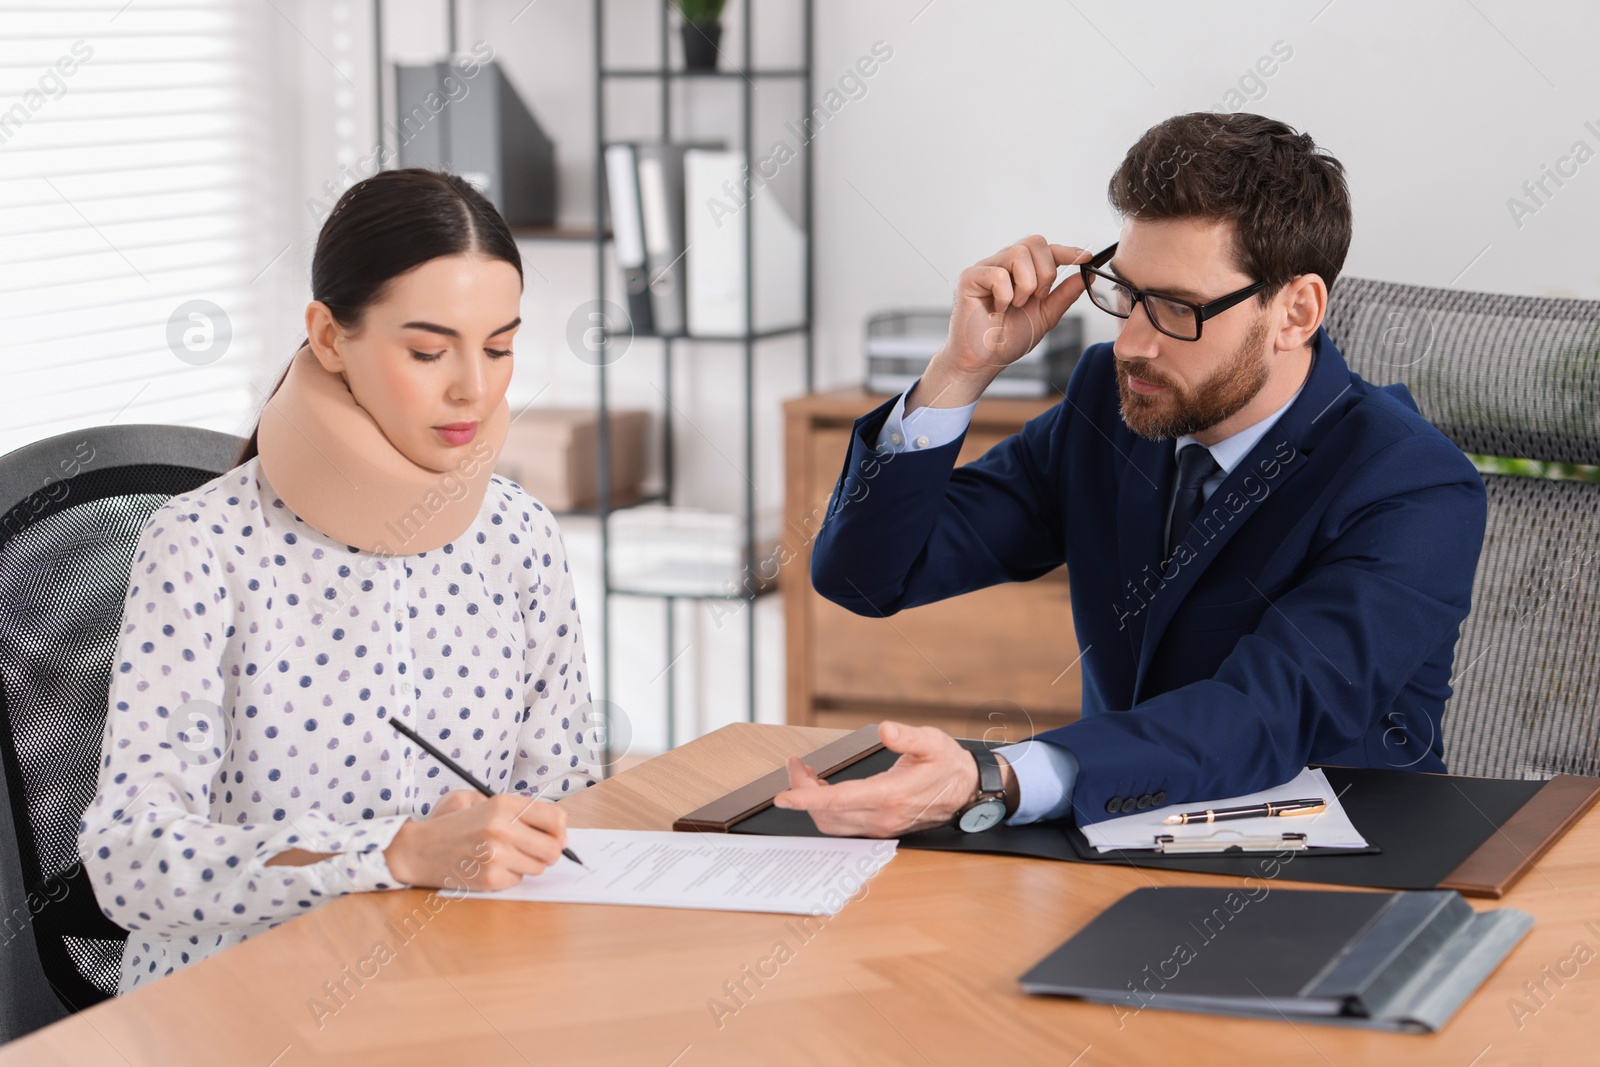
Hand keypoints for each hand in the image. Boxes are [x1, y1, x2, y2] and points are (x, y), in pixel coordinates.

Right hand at [382, 789, 567, 890]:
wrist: (418, 848)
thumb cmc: (454, 824)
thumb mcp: (483, 801)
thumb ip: (520, 810)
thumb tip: (559, 831)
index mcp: (504, 804)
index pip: (556, 819)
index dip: (561, 830)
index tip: (555, 835)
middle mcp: (502, 828)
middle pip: (553, 848)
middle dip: (550, 852)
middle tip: (536, 850)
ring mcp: (495, 855)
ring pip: (538, 867)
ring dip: (527, 864)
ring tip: (505, 854)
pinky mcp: (489, 878)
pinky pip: (518, 880)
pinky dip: (509, 876)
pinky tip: (490, 866)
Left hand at [770, 721, 980, 836]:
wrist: (967, 792)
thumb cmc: (949, 766)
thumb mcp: (933, 742)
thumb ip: (908, 737)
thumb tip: (886, 729)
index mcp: (892, 795)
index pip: (840, 800)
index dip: (807, 798)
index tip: (783, 795)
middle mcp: (883, 817)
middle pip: (828, 813)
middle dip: (802, 792)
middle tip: (795, 766)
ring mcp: (880, 826)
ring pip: (832, 823)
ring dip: (812, 803)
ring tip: (806, 776)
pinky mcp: (879, 827)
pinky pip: (843, 824)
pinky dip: (826, 809)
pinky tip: (824, 789)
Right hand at [909, 236, 1091, 411]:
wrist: (984, 361)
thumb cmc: (1007, 339)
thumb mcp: (1045, 316)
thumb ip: (1064, 295)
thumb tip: (1084, 276)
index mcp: (1021, 271)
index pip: (1046, 248)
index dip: (1067, 250)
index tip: (1086, 257)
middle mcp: (1003, 264)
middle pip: (1034, 243)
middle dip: (1045, 272)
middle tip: (1038, 297)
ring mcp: (985, 268)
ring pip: (1018, 253)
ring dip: (1025, 285)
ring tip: (1016, 305)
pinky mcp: (970, 277)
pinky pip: (998, 273)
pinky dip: (1004, 296)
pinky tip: (997, 309)